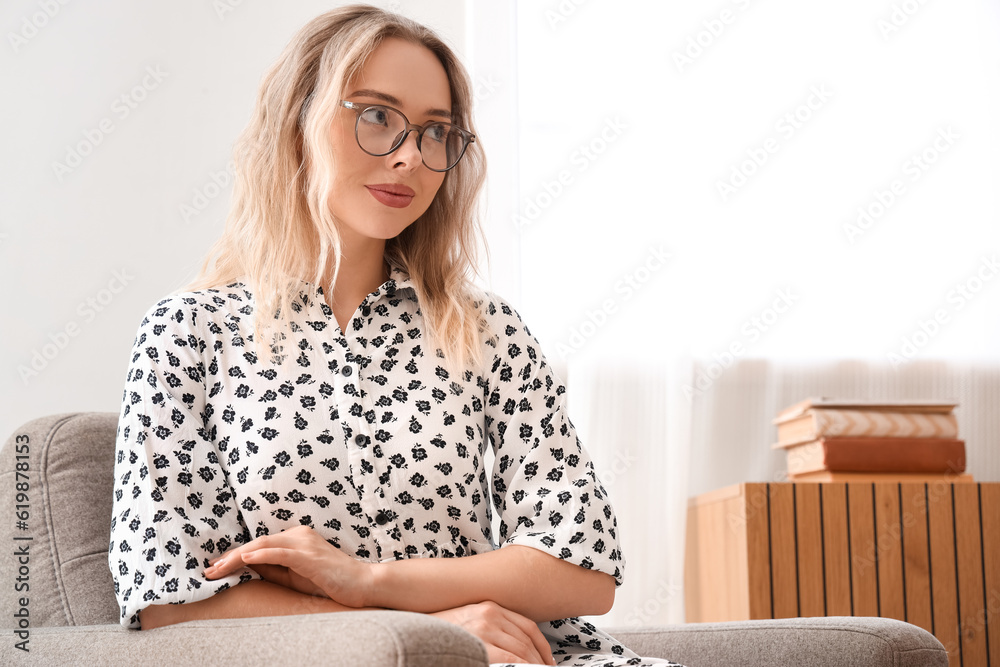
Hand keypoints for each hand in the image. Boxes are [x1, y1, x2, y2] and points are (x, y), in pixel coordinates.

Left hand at [204, 525, 373, 607]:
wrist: (361, 583)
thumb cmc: (330, 581)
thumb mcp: (294, 575)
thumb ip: (273, 568)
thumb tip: (246, 565)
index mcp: (295, 537)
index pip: (259, 544)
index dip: (234, 556)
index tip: (215, 568)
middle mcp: (299, 535)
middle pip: (257, 542)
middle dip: (230, 557)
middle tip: (209, 570)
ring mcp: (305, 544)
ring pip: (264, 545)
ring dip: (238, 557)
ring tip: (219, 568)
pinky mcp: (310, 556)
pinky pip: (281, 553)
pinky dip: (262, 555)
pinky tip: (245, 558)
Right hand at [431, 601, 555, 664]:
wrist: (416, 635)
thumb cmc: (442, 633)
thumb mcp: (469, 622)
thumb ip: (492, 629)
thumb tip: (516, 649)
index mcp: (490, 607)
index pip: (527, 626)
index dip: (542, 646)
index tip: (548, 660)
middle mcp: (489, 613)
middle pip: (527, 639)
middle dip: (540, 659)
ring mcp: (484, 627)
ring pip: (522, 650)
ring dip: (534, 665)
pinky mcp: (479, 643)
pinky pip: (510, 659)